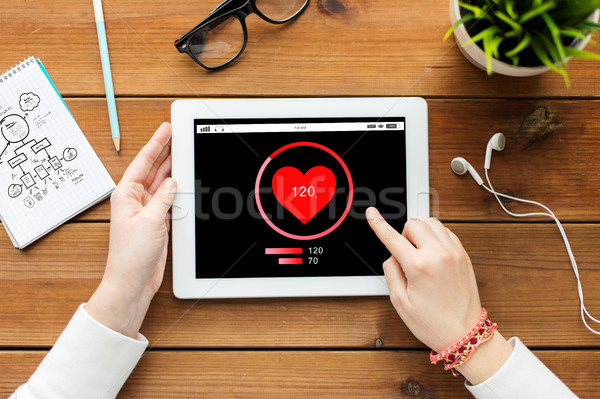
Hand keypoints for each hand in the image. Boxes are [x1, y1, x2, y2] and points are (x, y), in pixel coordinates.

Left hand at [87, 122, 175, 337]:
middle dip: (165, 152)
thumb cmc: (132, 254)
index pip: (143, 162)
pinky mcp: (156, 222)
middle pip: (153, 169)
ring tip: (183, 152)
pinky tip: (184, 181)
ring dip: (173, 170)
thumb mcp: (151, 221)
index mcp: (126, 194)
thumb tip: (172, 182)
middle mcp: (135, 199)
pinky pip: (168, 199)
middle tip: (177, 135)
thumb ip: (163, 198)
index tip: (166, 129)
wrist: (133, 280)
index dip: (156, 144)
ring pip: (162, 183)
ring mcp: (146, 210)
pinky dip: (177, 191)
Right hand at [366, 207, 511, 383]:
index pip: (392, 237)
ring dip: (421, 232)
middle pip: (414, 223)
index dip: (378, 223)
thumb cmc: (433, 322)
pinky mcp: (463, 255)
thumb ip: (391, 272)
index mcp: (419, 267)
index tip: (371, 212)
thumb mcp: (400, 302)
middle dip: (404, 235)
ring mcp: (453, 253)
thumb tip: (392, 255)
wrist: (464, 333)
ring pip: (432, 223)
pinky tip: (433, 254)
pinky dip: (436, 236)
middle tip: (406, 255)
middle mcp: (438, 255)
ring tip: (420, 253)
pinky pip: (447, 231)